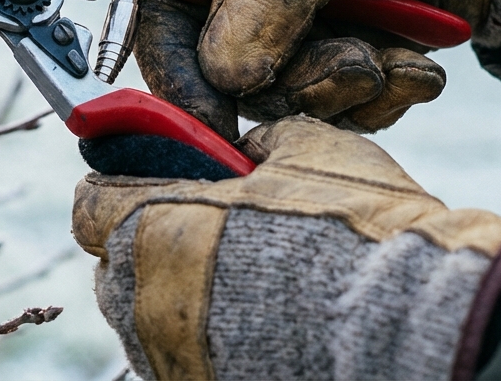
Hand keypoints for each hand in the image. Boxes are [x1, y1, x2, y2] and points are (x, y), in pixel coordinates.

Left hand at [71, 116, 500, 379]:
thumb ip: (255, 142)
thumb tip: (243, 146)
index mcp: (155, 225)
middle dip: (149, 243)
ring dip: (174, 296)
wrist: (411, 324)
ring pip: (142, 317)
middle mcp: (145, 297)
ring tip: (240, 285)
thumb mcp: (308, 149)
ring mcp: (169, 355)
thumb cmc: (357, 231)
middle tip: (208, 234)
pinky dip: (202, 341)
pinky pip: (178, 358)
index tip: (139, 184)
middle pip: (115, 264)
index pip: (89, 203)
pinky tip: (255, 325)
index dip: (115, 188)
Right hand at [135, 0, 491, 135]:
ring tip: (397, 54)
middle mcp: (231, 2)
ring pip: (289, 104)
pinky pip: (341, 113)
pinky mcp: (335, 69)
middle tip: (356, 60)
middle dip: (298, 81)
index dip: (178, 78)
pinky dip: (383, 97)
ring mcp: (285, 41)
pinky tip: (417, 64)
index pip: (157, 26)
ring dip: (349, 88)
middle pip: (227, 82)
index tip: (214, 119)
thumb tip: (226, 79)